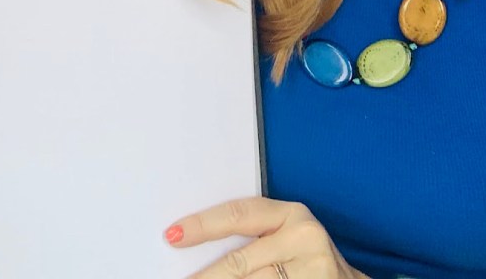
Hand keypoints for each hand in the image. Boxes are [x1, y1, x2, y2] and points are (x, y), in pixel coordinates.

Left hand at [164, 197, 367, 278]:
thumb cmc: (305, 255)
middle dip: (207, 275)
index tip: (173, 235)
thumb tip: (196, 242)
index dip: (203, 226)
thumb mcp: (286, 233)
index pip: (238, 215)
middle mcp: (304, 238)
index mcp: (292, 213)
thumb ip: (254, 233)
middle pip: (240, 262)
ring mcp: (312, 271)